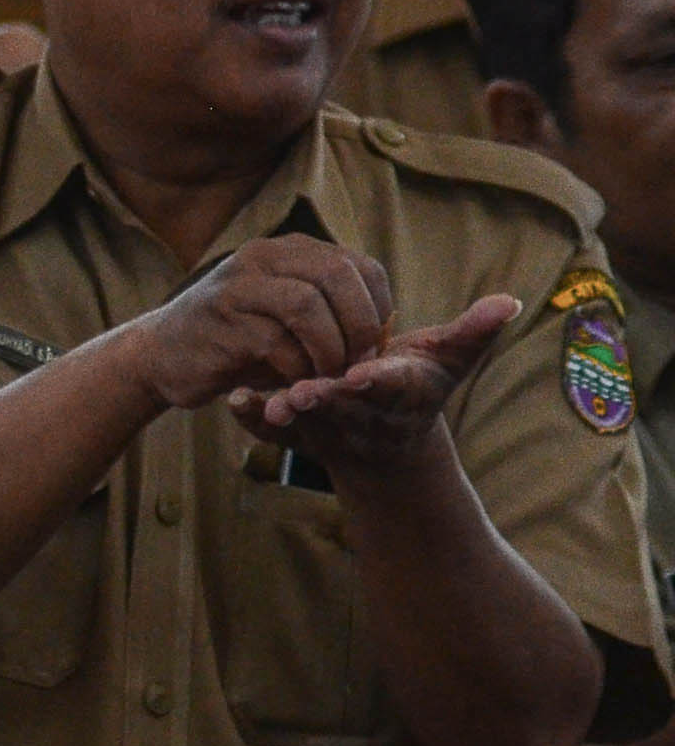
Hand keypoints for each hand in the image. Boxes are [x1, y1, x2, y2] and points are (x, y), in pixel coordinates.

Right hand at [120, 235, 393, 414]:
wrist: (159, 356)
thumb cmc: (235, 340)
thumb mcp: (284, 314)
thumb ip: (328, 310)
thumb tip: (383, 332)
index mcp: (287, 251)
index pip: (358, 266)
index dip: (378, 309)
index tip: (373, 346)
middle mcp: (262, 257)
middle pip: (336, 275)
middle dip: (359, 326)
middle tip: (359, 363)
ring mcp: (238, 286)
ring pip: (308, 305)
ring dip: (329, 349)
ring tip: (327, 376)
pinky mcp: (221, 322)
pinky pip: (277, 342)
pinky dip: (296, 369)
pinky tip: (292, 384)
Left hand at [230, 293, 519, 475]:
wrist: (390, 446)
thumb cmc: (419, 385)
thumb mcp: (449, 359)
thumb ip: (474, 330)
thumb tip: (510, 300)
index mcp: (399, 393)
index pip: (389, 386)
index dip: (376, 381)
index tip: (361, 375)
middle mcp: (363, 415)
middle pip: (341, 408)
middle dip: (322, 401)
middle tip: (298, 393)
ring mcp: (329, 429)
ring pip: (304, 424)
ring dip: (284, 415)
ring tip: (264, 403)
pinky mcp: (299, 435)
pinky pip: (273, 433)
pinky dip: (253, 421)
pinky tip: (235, 403)